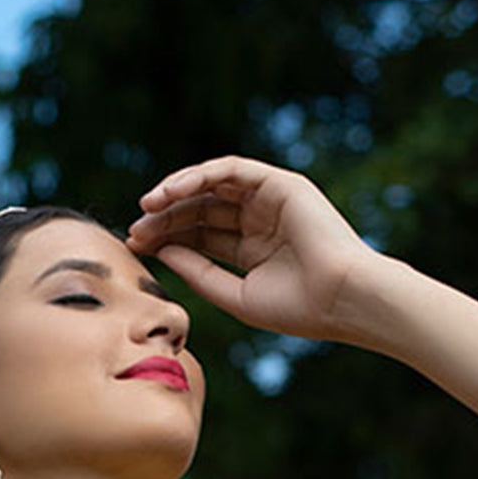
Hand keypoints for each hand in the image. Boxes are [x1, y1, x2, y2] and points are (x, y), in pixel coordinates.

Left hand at [124, 155, 372, 340]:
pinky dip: (199, 175)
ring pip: (212, 186)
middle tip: (135, 231)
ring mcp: (271, 200)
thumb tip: (162, 250)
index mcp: (253, 249)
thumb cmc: (297, 308)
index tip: (137, 247)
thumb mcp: (235, 295)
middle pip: (201, 210)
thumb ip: (198, 272)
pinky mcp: (280, 183)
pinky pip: (231, 170)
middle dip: (166, 218)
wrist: (341, 299)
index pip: (201, 235)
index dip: (167, 238)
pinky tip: (172, 192)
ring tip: (147, 207)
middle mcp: (260, 221)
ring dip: (176, 192)